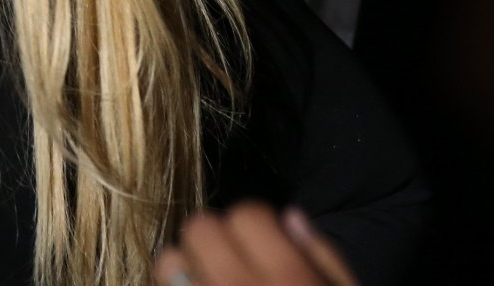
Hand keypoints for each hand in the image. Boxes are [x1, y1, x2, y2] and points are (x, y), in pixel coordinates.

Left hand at [154, 203, 356, 285]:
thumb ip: (325, 258)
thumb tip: (290, 219)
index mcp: (287, 278)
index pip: (247, 214)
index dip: (257, 223)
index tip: (265, 240)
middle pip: (200, 228)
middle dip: (216, 237)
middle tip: (233, 257)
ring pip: (167, 263)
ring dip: (184, 265)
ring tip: (206, 280)